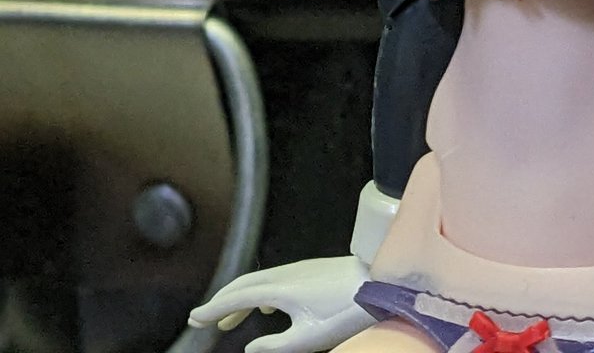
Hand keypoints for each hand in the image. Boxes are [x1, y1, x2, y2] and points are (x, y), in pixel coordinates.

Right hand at [187, 255, 372, 352]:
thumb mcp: (307, 338)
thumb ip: (274, 345)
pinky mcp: (309, 271)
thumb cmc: (343, 312)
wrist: (376, 283)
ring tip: (228, 322)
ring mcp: (297, 270)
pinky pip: (274, 280)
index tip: (195, 318)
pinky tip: (265, 308)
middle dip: (221, 302)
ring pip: (259, 282)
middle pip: (244, 285)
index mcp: (280, 289)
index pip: (237, 297)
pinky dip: (259, 293)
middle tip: (203, 319)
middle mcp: (284, 274)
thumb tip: (249, 346)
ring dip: (239, 299)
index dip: (214, 309)